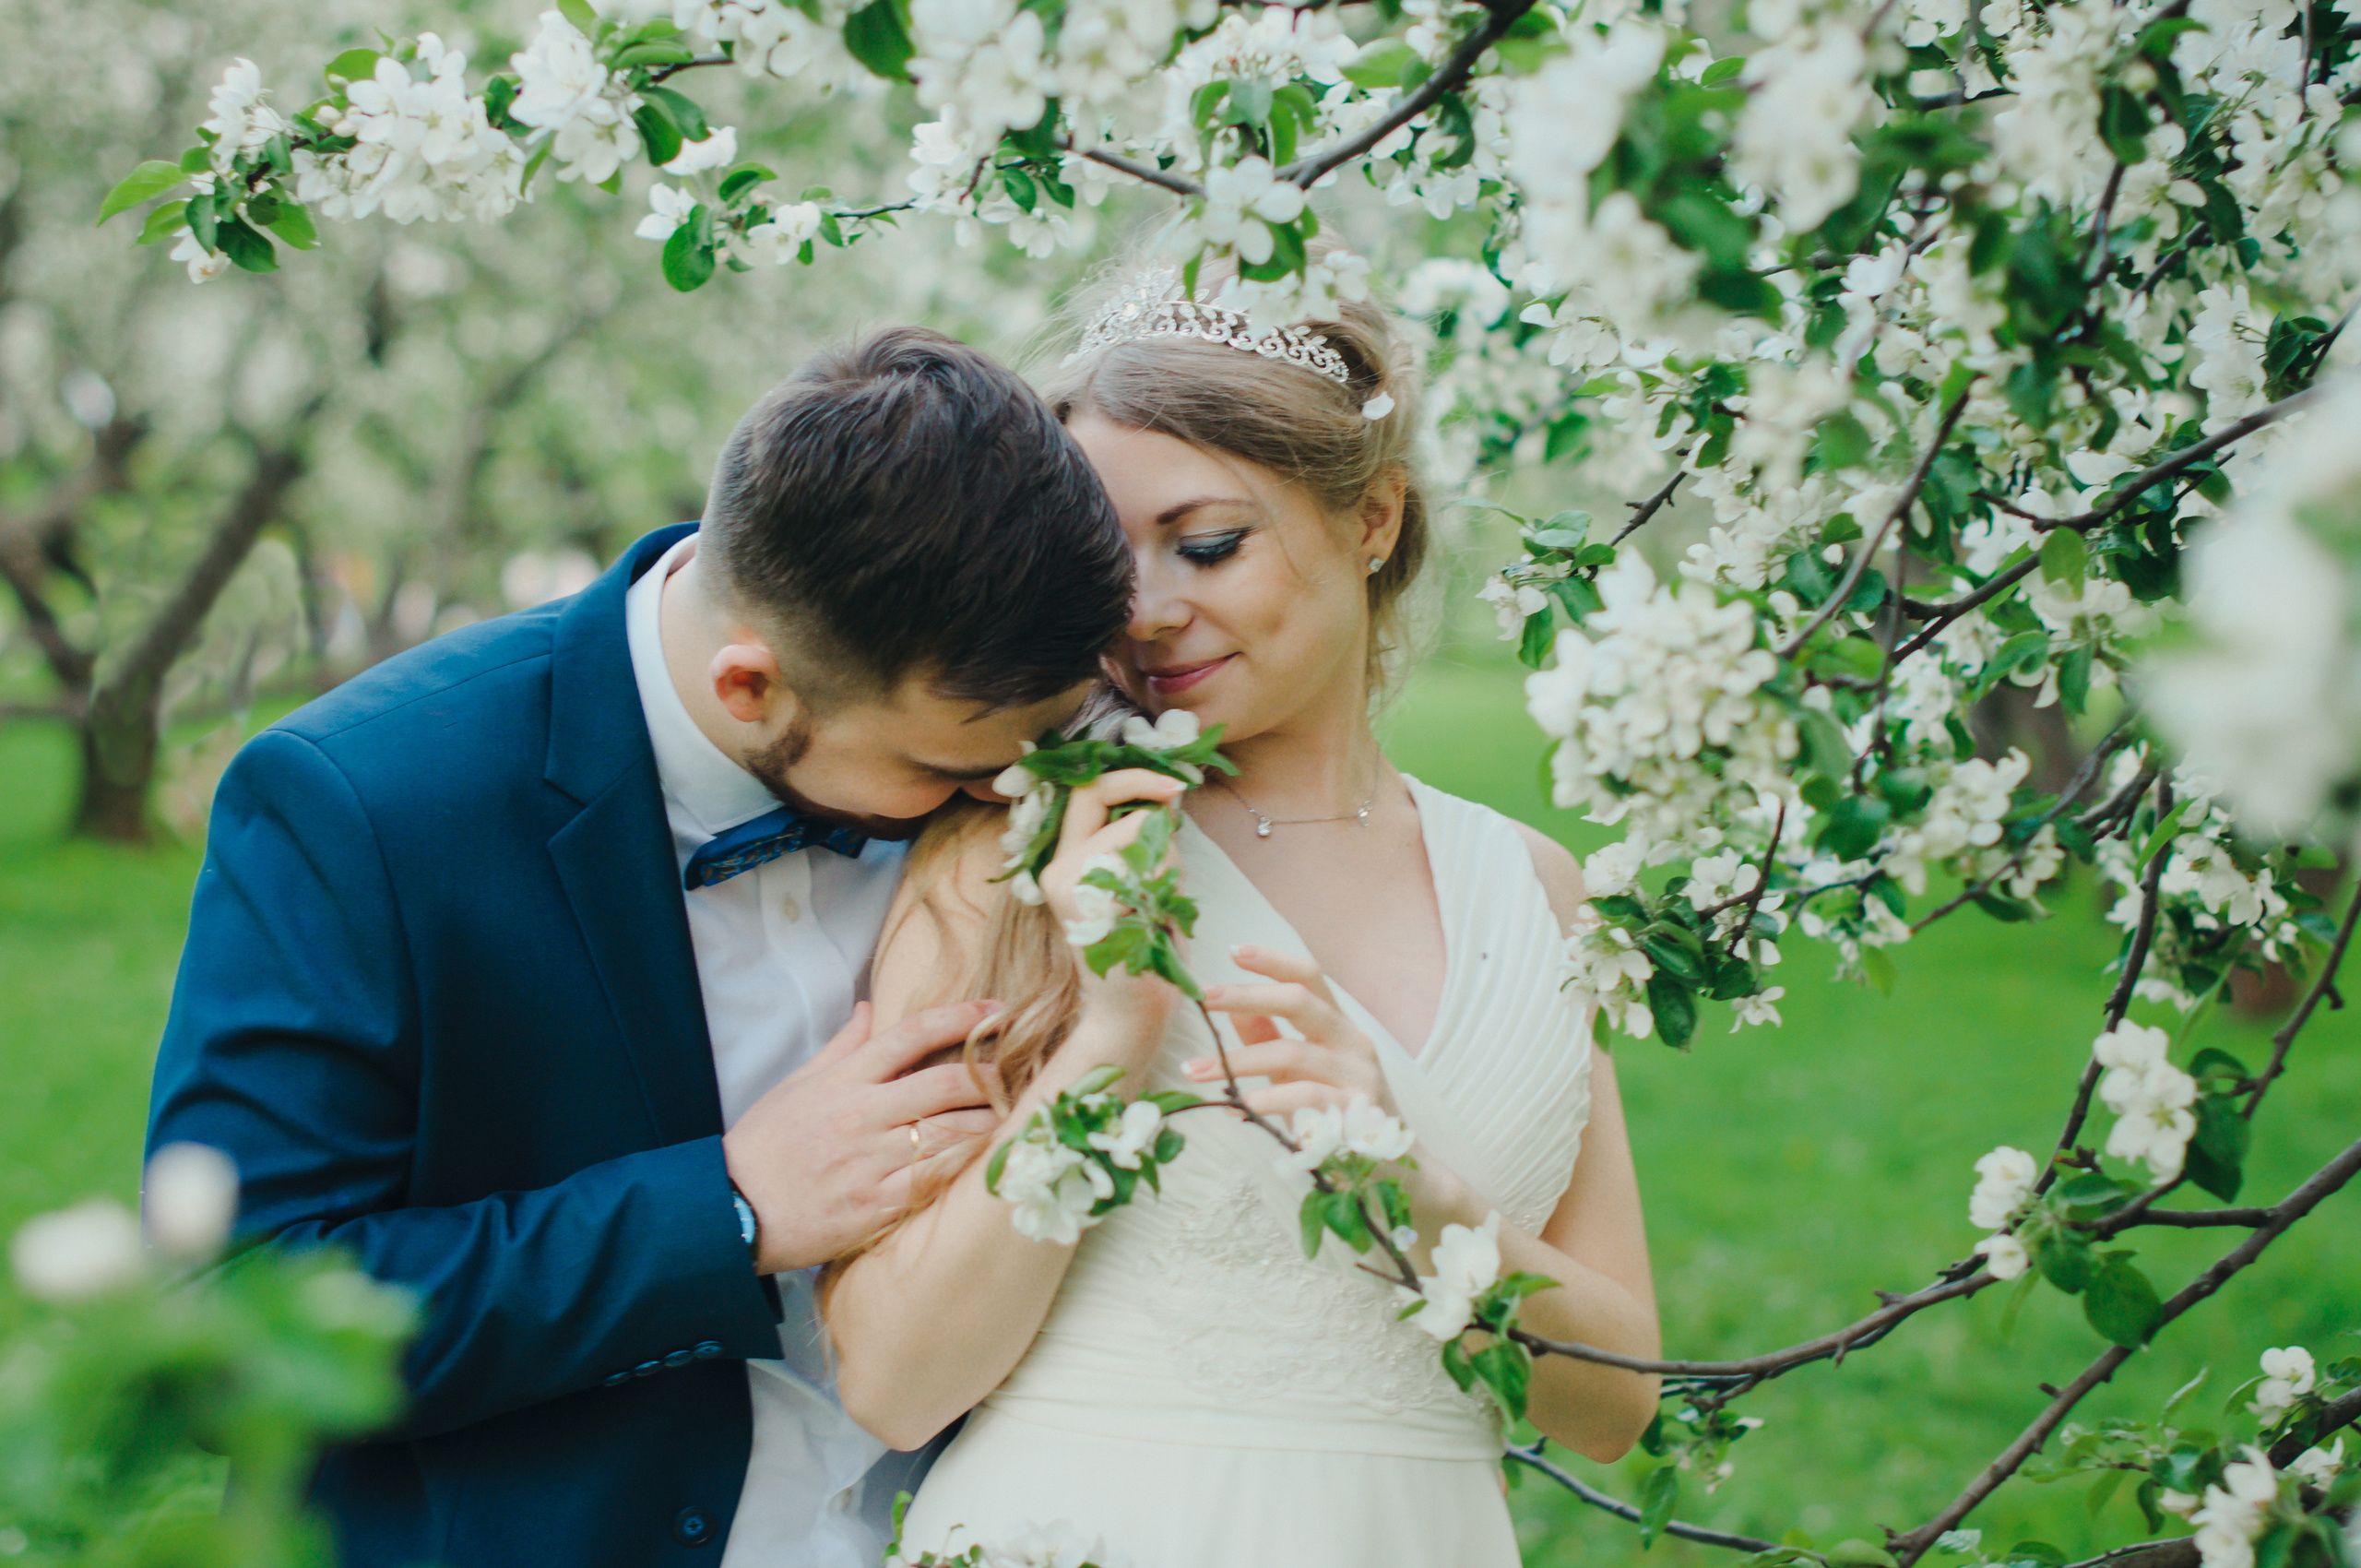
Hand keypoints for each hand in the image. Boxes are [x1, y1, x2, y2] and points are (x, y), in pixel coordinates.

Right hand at [723, 999, 1000, 1272]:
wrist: (731, 1210)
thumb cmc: (764, 1146)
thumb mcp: (796, 1085)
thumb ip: (842, 1047)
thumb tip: (869, 1008)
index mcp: (844, 1080)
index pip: (911, 1035)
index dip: (961, 1018)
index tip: (997, 1011)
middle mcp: (862, 1116)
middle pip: (945, 1084)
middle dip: (991, 1075)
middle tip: (1019, 1071)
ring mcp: (871, 1162)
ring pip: (949, 1133)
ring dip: (990, 1122)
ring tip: (1017, 1114)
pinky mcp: (876, 1205)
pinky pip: (934, 1181)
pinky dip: (966, 1168)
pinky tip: (990, 1159)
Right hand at [1036, 768, 1185, 1035]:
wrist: (1131, 1015)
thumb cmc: (1145, 954)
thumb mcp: (1143, 885)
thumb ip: (1144, 842)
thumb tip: (1167, 796)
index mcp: (1067, 859)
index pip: (1088, 790)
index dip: (1133, 777)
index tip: (1175, 786)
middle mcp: (1058, 867)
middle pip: (1110, 799)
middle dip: (1154, 816)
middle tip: (1170, 857)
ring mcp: (1066, 885)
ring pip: (1139, 831)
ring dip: (1169, 863)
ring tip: (1159, 908)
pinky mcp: (1085, 902)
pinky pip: (1147, 865)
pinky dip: (1167, 888)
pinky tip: (1156, 922)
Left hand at [1187, 946, 1395, 1120]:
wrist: (1386, 1165)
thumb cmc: (1334, 1111)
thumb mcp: (1296, 1070)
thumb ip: (1268, 1037)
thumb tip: (1232, 1006)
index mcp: (1338, 1025)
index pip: (1310, 977)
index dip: (1273, 960)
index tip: (1234, 950)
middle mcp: (1352, 1042)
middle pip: (1301, 1002)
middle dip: (1248, 995)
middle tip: (1203, 997)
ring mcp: (1359, 1075)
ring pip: (1293, 1053)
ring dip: (1237, 1061)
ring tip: (1194, 1069)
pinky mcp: (1358, 1112)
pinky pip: (1306, 1098)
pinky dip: (1267, 1100)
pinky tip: (1237, 1107)